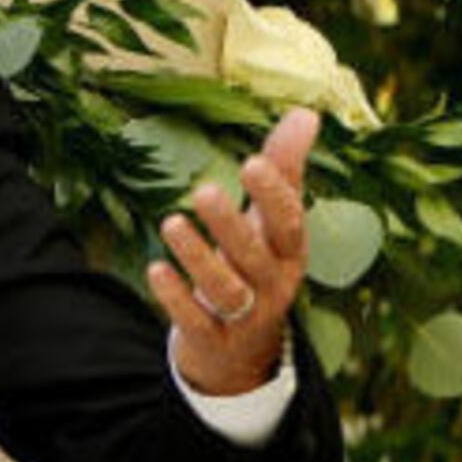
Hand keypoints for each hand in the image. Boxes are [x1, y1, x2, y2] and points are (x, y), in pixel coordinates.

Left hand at [150, 105, 320, 396]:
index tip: (252, 162)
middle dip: (230, 225)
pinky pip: (194, 319)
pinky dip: (174, 297)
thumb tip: (306, 113)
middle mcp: (273, 284)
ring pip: (225, 289)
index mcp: (290, 252)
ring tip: (171, 222)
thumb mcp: (272, 221)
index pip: (289, 222)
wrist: (243, 349)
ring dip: (197, 257)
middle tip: (203, 191)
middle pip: (254, 255)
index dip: (274, 195)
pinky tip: (155, 269)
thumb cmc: (257, 264)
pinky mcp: (212, 339)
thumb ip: (285, 169)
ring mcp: (245, 316)